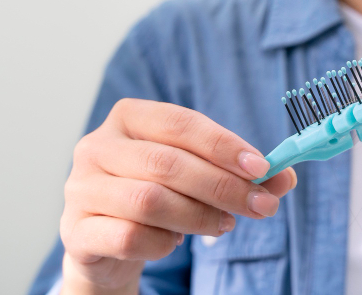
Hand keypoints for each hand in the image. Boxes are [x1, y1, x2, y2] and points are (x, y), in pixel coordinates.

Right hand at [59, 98, 296, 294]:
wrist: (106, 241)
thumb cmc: (158, 195)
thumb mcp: (198, 175)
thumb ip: (239, 173)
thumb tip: (285, 177)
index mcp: (128, 117)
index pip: (180, 122)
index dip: (223, 144)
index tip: (262, 167)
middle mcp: (97, 146)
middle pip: (168, 163)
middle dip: (223, 186)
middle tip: (261, 206)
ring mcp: (80, 188)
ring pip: (149, 200)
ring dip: (198, 216)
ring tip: (223, 224)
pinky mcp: (76, 230)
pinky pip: (129, 236)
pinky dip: (163, 243)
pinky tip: (175, 242)